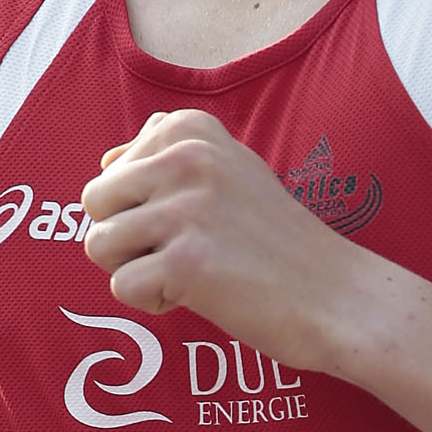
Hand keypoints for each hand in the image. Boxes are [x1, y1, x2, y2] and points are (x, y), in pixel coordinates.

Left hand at [79, 110, 374, 368]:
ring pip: (98, 244)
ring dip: (136, 269)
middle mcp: (186, 159)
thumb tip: (105, 163)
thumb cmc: (278, 241)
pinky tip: (200, 294)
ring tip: (190, 271)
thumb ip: (169, 158)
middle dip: (126, 237)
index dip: (143, 208)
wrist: (337, 295)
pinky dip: (153, 301)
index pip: (111, 170)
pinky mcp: (185, 263)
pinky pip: (121, 287)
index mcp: (191, 130)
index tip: (198, 218)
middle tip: (184, 250)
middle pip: (94, 203)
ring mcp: (186, 209)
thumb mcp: (230, 171)